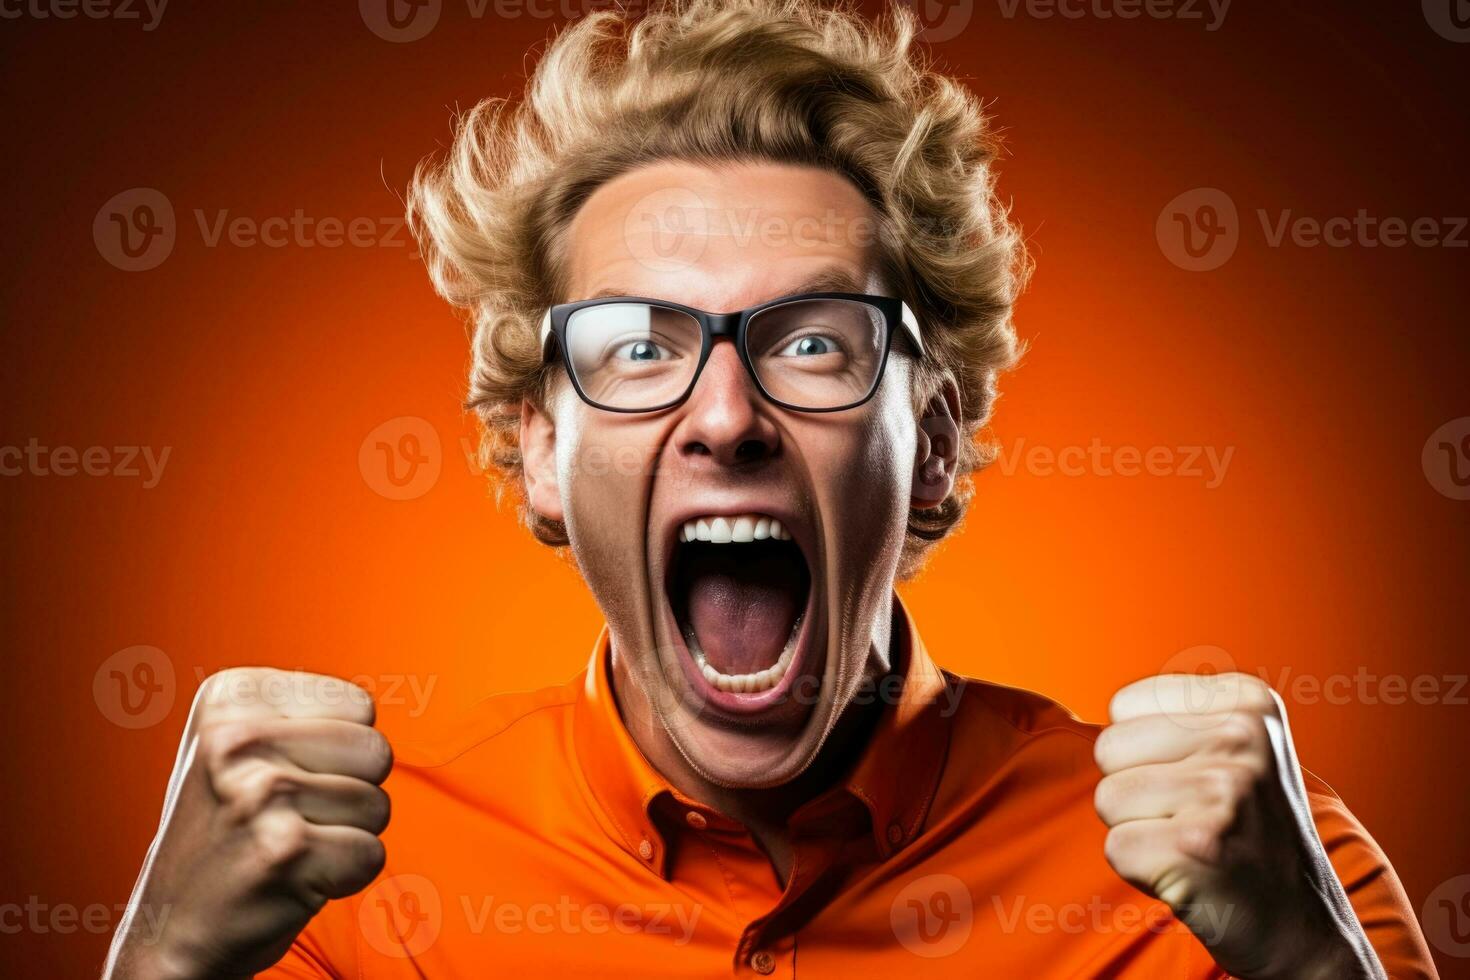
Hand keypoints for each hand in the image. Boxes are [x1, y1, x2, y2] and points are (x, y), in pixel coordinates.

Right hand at [105, 668, 392, 979]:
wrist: (170, 927)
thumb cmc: (227, 828)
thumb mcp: (239, 746)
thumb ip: (306, 714)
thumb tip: (375, 706)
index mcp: (231, 696)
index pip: (359, 705)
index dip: (339, 750)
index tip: (282, 774)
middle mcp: (238, 737)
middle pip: (376, 751)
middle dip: (352, 791)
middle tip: (291, 816)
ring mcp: (261, 794)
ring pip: (377, 804)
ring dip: (345, 835)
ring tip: (287, 845)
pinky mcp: (284, 851)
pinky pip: (371, 854)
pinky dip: (345, 876)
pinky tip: (293, 877)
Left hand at [1093, 672, 1382, 978]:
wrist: (1301, 928)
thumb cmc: (1246, 832)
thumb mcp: (1234, 749)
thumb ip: (1169, 716)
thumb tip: (1062, 708)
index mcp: (1249, 700)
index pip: (1124, 705)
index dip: (1144, 753)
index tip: (1198, 782)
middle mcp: (1243, 736)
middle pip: (1108, 748)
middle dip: (1134, 792)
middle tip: (1193, 820)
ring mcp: (1224, 791)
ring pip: (1106, 797)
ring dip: (1138, 831)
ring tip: (1194, 845)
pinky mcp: (1198, 846)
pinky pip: (1115, 848)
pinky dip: (1141, 870)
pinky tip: (1192, 875)